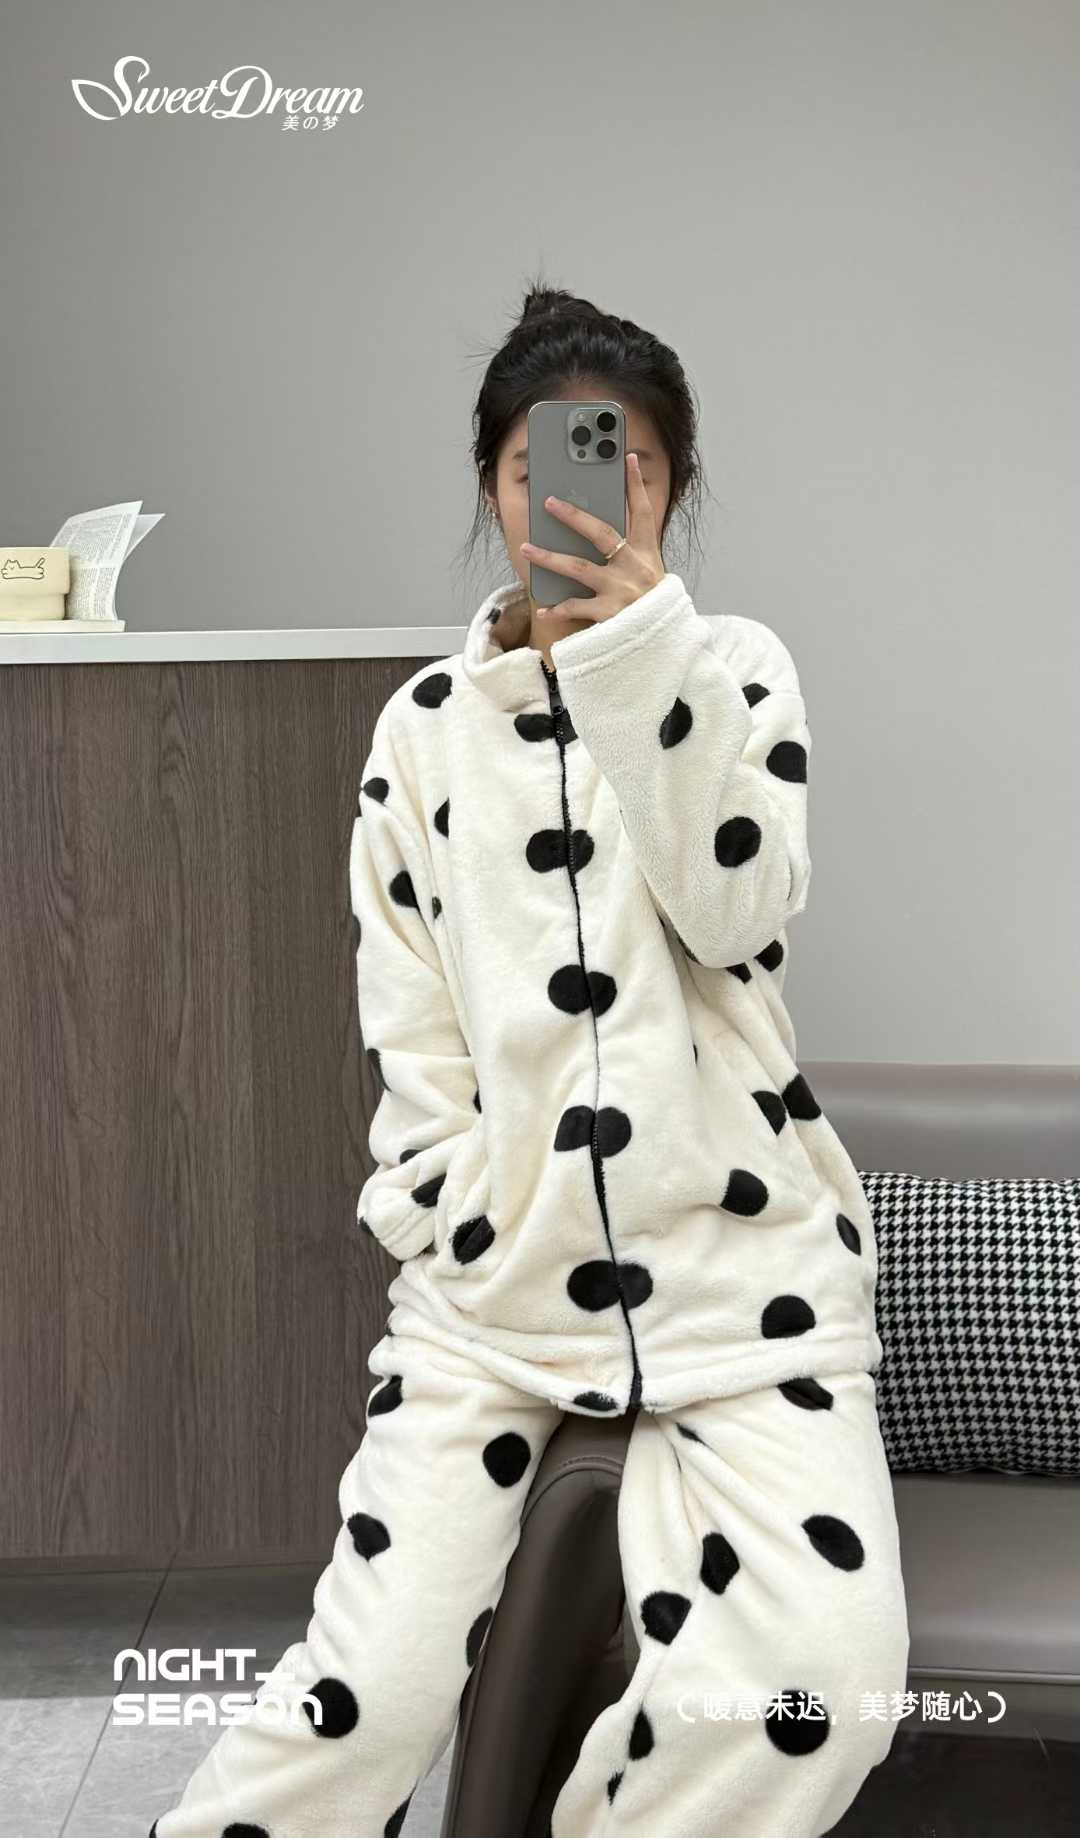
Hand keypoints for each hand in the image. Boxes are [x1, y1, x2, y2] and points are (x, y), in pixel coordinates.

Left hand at [519, 452, 664, 622]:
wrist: (664, 643)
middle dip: (573, 515)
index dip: (636, 484)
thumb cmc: (652, 605)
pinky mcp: (609, 614)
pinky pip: (575, 607)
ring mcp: (621, 590)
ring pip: (578, 568)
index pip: (643, 512)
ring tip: (525, 548)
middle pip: (601, 533)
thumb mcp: (651, 574)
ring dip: (549, 557)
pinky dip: (557, 608)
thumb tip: (602, 531)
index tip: (629, 456)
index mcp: (647, 554)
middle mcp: (634, 568)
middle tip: (549, 502)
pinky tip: (542, 608)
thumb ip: (631, 552)